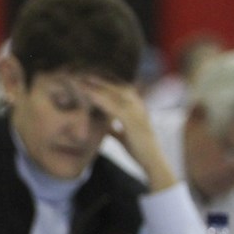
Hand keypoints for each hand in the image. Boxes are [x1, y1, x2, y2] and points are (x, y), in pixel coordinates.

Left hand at [79, 75, 176, 191]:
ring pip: (114, 92)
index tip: (86, 76)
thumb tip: (106, 127)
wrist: (153, 164)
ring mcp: (137, 111)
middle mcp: (138, 105)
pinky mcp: (133, 121)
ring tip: (80, 77)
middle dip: (98, 78)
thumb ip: (115, 129)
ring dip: (97, 84)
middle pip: (116, 85)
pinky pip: (114, 105)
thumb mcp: (124, 137)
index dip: (103, 82)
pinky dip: (100, 98)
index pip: (118, 88)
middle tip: (80, 70)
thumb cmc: (140, 151)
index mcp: (136, 107)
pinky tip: (87, 94)